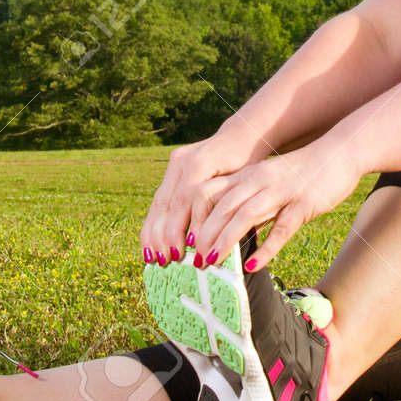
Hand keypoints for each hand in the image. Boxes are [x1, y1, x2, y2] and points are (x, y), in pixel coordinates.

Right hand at [139, 132, 262, 265]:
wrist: (242, 138)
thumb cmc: (249, 168)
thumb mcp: (243, 185)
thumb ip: (229, 207)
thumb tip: (218, 243)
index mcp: (202, 162)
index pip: (187, 199)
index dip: (182, 227)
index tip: (182, 253)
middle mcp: (183, 161)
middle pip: (168, 202)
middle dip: (164, 235)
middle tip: (165, 262)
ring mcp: (174, 164)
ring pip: (158, 203)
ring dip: (153, 233)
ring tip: (153, 259)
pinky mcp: (171, 170)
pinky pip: (159, 201)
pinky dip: (154, 224)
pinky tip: (151, 245)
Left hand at [186, 137, 363, 272]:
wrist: (339, 153)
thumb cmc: (302, 173)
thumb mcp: (267, 184)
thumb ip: (248, 204)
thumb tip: (227, 235)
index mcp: (246, 176)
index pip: (206, 192)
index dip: (190, 217)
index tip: (180, 241)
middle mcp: (258, 181)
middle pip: (221, 206)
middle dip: (202, 234)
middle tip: (191, 261)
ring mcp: (281, 191)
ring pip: (245, 214)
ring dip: (224, 240)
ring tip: (211, 263)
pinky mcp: (303, 204)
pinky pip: (281, 227)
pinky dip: (265, 248)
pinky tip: (252, 266)